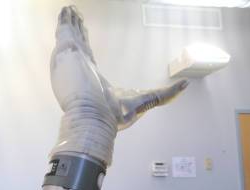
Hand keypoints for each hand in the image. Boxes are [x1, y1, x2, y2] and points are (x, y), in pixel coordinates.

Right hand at [49, 5, 187, 164]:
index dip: (87, 47)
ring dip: (71, 23)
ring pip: (71, 36)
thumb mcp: (145, 100)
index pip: (88, 58)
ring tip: (70, 10)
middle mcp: (81, 68)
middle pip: (79, 44)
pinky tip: (66, 10)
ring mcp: (72, 61)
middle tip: (75, 17)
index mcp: (92, 79)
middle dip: (77, 31)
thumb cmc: (113, 115)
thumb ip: (164, 94)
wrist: (94, 118)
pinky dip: (64, 22)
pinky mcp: (67, 54)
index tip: (86, 37)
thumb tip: (184, 86)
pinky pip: (65, 32)